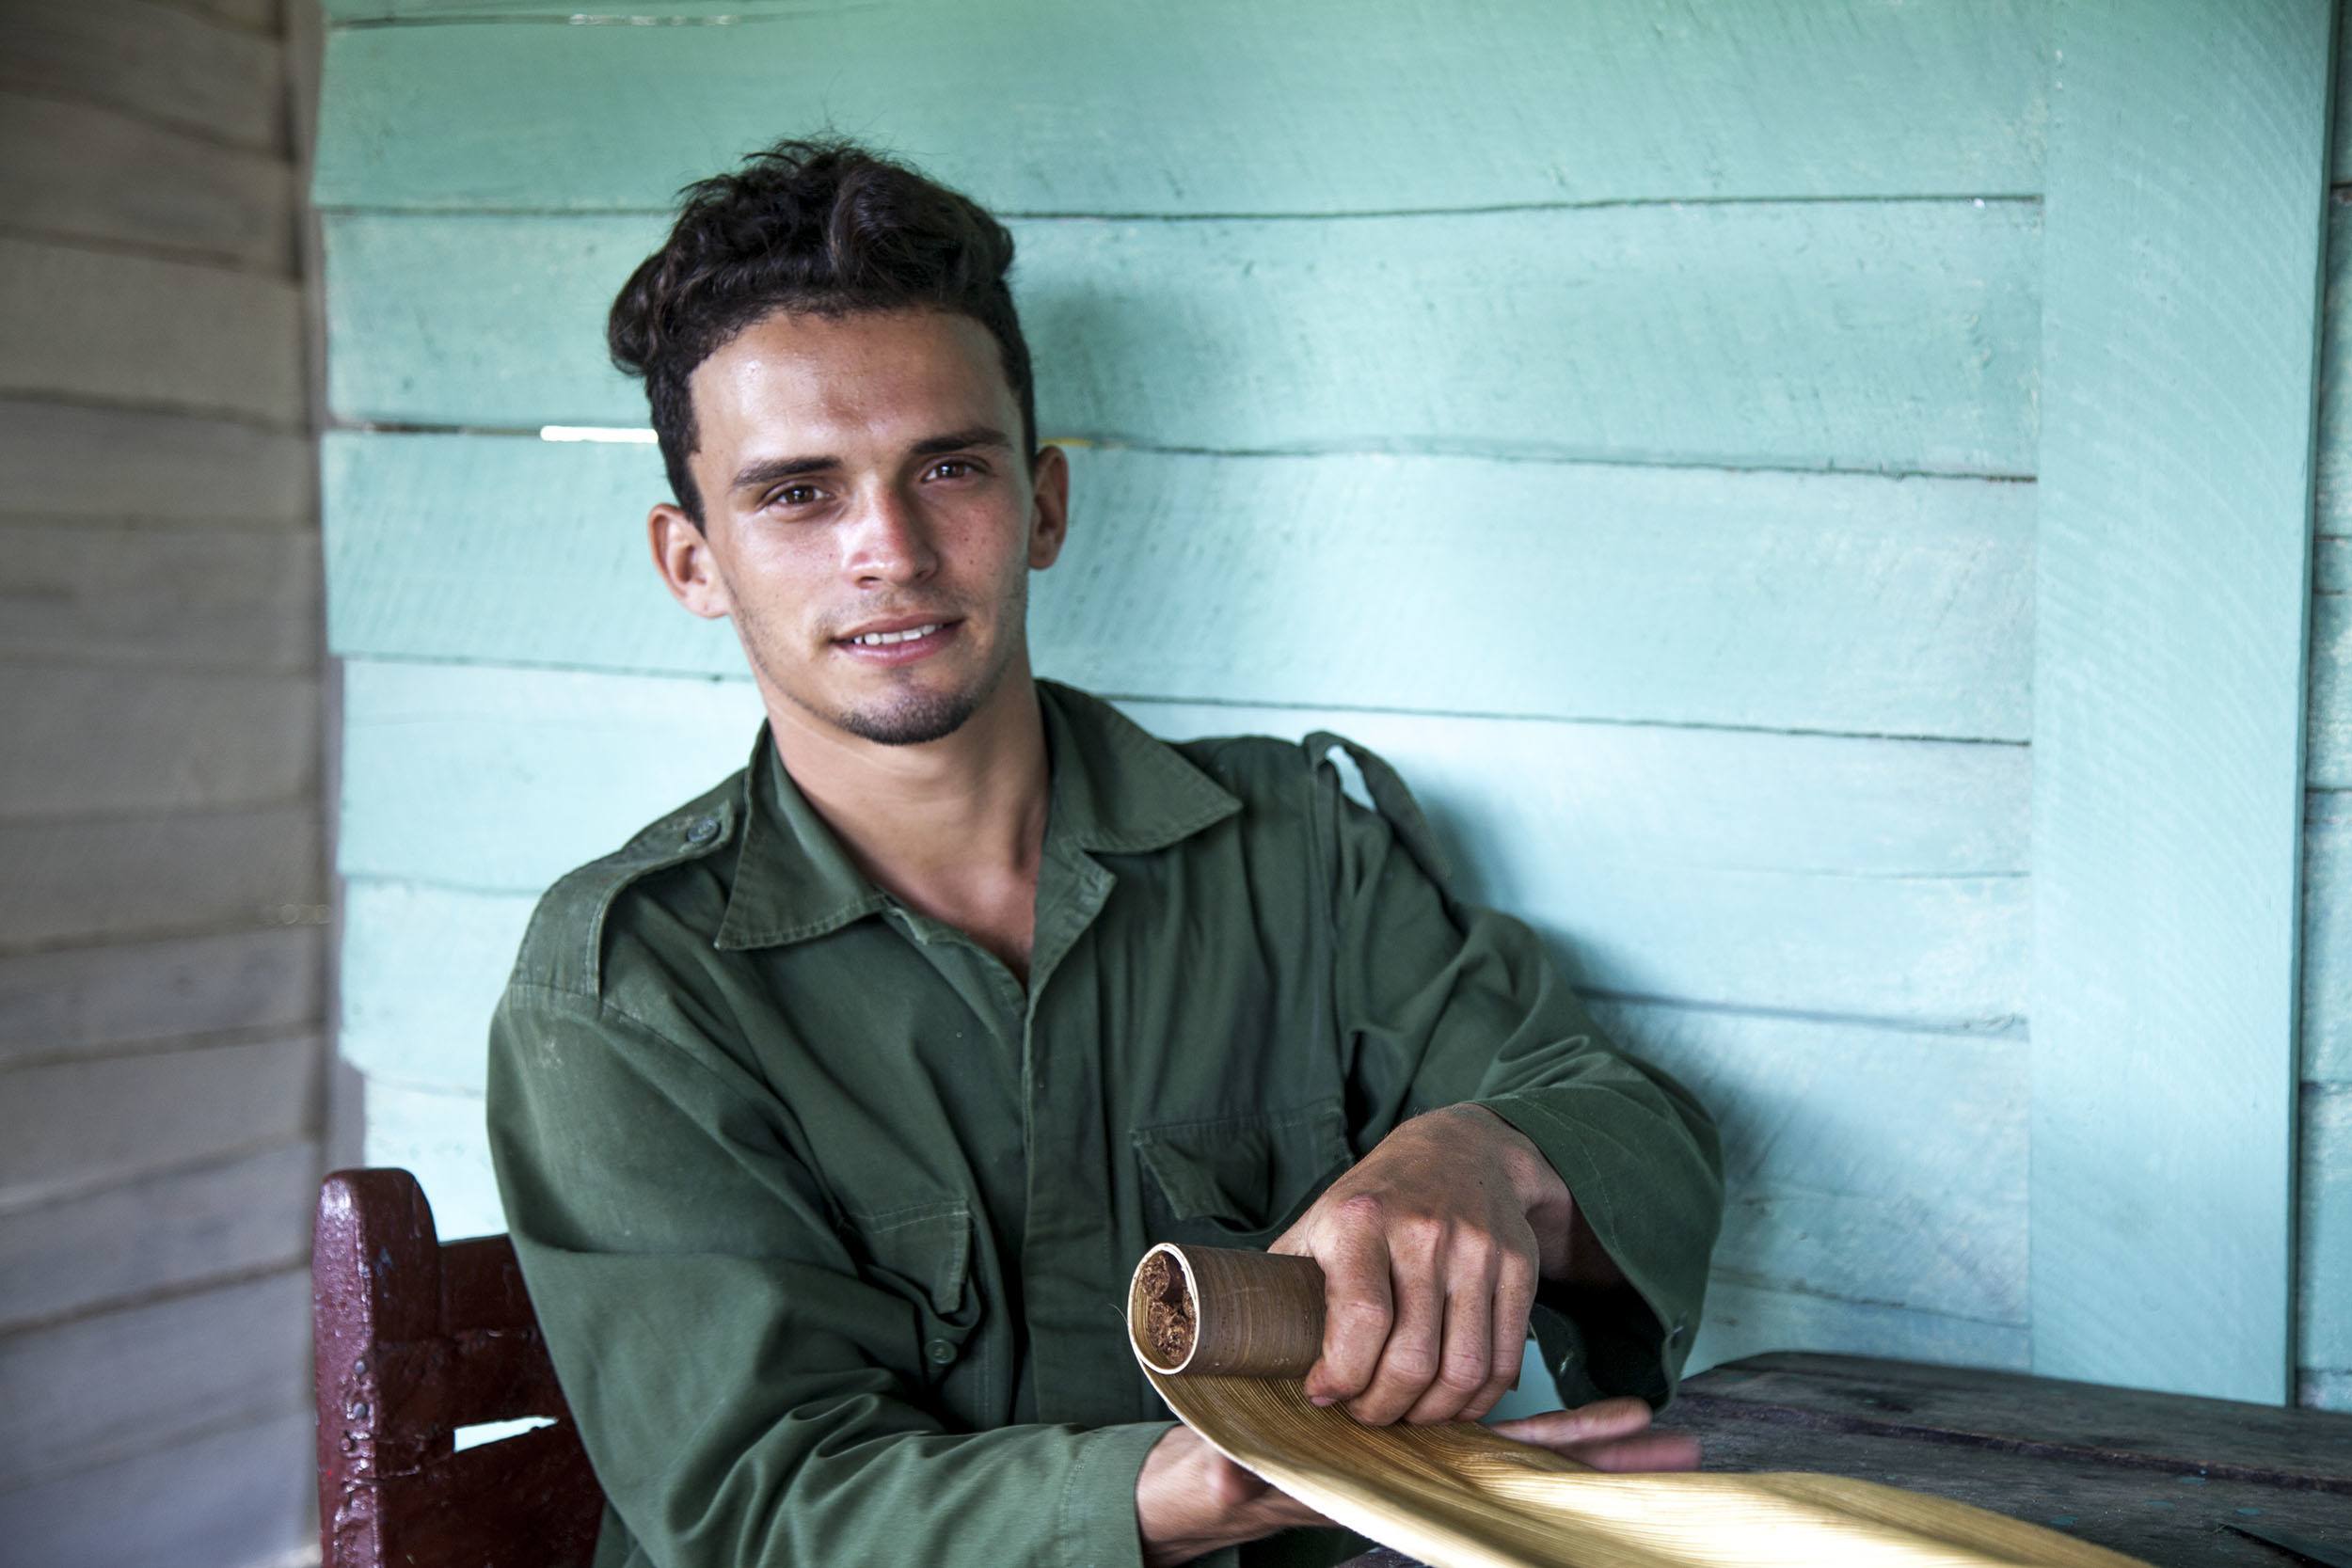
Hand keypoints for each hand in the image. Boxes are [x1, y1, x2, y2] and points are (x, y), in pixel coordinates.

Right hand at [1133, 1397, 1698, 1565]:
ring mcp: (1423, 1459)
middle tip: (1685, 1445)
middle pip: (1525, 1465)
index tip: (1630, 1429)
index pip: (1487, 1469)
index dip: (1554, 1453)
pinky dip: (1533, 1425)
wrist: (1210, 1483)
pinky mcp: (1409, 1437)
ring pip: (1517, 1451)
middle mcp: (1423, 1478)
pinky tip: (1585, 1414)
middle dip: (1601, 1459)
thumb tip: (1240, 1478)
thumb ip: (1242, 1473)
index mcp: (1397, 1484)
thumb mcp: (1234, 1474)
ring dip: (1590, 1446)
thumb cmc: (1222, 1478)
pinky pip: (1479, 1432)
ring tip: (1667, 1435)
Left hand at [1272, 1104, 1571, 1425]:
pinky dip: (1476, 1401)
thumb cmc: (1375, 1200)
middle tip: (1364, 1413)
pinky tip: (1448, 1401)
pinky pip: (1504, 1360)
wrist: (1459, 1150)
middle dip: (1383, 1408)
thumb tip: (1250, 1354)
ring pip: (1464, 1369)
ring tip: (1405, 1412)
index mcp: (1360, 1220)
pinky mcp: (1518, 1267)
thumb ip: (1288, 1284)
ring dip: (1431, 1413)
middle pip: (1413, 1358)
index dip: (1342, 1375)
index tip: (1324, 1392)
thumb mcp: (1318, 1222)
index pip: (1361, 1320)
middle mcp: (1424, 1232)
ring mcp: (1478, 1249)